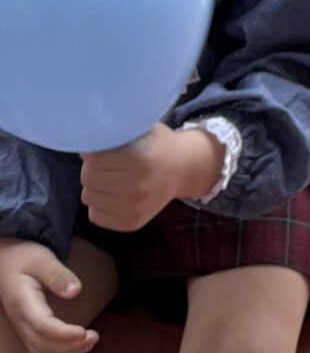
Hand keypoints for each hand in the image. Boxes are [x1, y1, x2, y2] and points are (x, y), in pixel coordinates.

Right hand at [0, 240, 100, 352]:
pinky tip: (78, 345)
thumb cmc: (24, 256)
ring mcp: (22, 327)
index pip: (42, 326)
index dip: (62, 334)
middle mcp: (20, 320)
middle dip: (69, 347)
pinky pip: (41, 350)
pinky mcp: (28, 329)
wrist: (5, 260)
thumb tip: (76, 291)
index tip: (83, 333)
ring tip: (91, 342)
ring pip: (41, 352)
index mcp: (23, 302)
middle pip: (42, 345)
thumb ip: (58, 274)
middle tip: (94, 337)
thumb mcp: (42, 258)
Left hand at [77, 123, 221, 233]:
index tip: (99, 148)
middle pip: (88, 178)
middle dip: (92, 168)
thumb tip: (83, 139)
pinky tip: (114, 194)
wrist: (183, 169)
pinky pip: (94, 215)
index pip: (93, 159)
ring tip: (112, 178)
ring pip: (88, 197)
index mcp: (140, 159)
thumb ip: (114, 132)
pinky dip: (99, 204)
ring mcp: (133, 208)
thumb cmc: (156, 144)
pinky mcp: (130, 224)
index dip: (92, 151)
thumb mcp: (141, 128)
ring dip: (95, 186)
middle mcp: (137, 186)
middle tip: (106, 163)